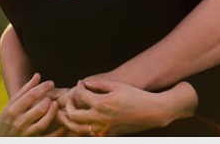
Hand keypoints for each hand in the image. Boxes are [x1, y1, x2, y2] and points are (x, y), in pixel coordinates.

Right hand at [0, 73, 66, 135]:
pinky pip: (49, 138)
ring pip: (44, 122)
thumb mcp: (11, 104)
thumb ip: (25, 90)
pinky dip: (58, 131)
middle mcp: (19, 122)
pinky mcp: (33, 142)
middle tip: (51, 97)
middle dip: (48, 100)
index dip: (43, 87)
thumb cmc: (6, 119)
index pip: (31, 95)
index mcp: (13, 110)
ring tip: (55, 105)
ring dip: (53, 112)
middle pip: (40, 109)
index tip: (51, 83)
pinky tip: (64, 124)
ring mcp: (26, 134)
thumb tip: (38, 75)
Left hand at [58, 79, 193, 136]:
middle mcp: (101, 118)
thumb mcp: (116, 85)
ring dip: (70, 122)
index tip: (80, 83)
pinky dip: (83, 129)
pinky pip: (91, 135)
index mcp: (101, 104)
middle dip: (68, 107)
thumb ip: (98, 84)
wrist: (153, 112)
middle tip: (68, 100)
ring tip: (66, 115)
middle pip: (74, 116)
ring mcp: (105, 129)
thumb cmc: (135, 95)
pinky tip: (83, 122)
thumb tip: (84, 84)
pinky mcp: (111, 135)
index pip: (80, 95)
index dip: (78, 87)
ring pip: (79, 130)